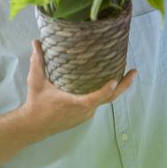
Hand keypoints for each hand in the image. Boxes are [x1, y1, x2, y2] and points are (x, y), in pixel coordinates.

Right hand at [21, 40, 135, 140]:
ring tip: (125, 73)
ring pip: (105, 101)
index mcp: (76, 103)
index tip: (115, 80)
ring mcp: (85, 115)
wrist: (33, 126)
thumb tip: (36, 41)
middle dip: (123, 85)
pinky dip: (106, 93)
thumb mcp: (36, 81)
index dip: (106, 89)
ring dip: (116, 89)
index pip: (96, 97)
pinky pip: (98, 103)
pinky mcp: (84, 116)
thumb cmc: (36, 103)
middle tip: (133, 71)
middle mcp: (84, 111)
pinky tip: (109, 82)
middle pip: (108, 98)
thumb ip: (38, 61)